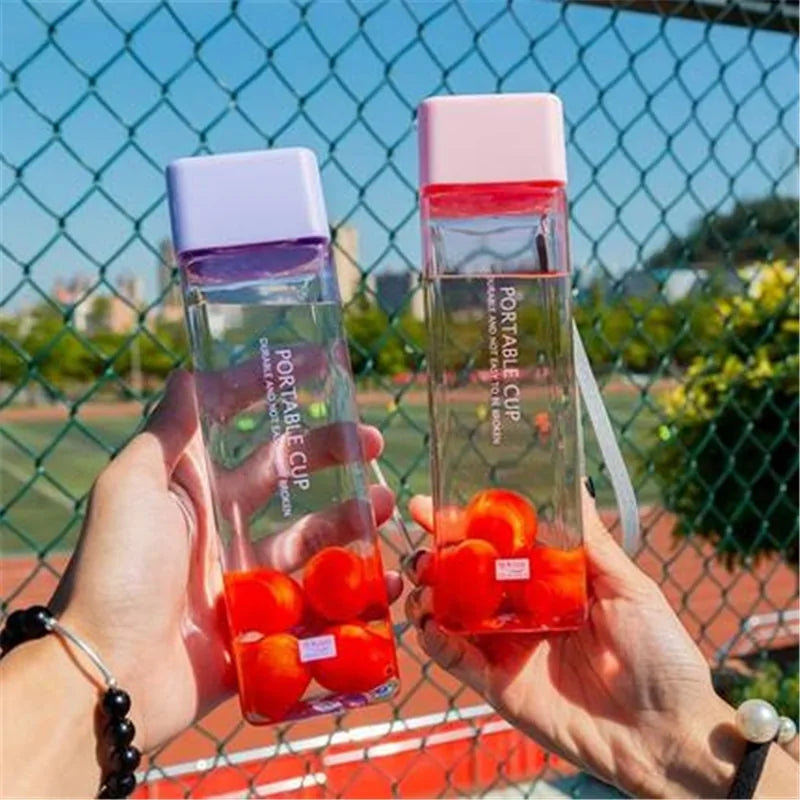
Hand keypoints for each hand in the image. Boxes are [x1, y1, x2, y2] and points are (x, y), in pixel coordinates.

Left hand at [50, 369, 401, 751]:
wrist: (112, 674)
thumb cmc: (118, 571)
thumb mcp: (132, 486)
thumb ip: (166, 430)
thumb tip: (188, 372)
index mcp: (190, 481)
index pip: (236, 418)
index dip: (272, 386)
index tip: (320, 364)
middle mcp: (219, 519)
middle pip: (285, 470)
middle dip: (330, 450)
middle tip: (372, 441)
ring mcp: (243, 570)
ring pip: (310, 532)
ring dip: (351, 515)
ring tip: (384, 503)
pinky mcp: (264, 617)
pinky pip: (319, 596)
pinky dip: (356, 589)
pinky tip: (387, 578)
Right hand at [405, 487, 744, 797]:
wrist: (665, 732)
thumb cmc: (660, 654)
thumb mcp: (629, 587)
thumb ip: (591, 543)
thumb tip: (576, 485)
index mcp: (547, 582)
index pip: (495, 546)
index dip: (462, 524)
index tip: (431, 504)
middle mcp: (519, 611)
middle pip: (462, 577)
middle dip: (433, 556)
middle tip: (423, 547)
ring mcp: (505, 647)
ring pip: (448, 613)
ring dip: (427, 594)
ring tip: (425, 582)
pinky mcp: (497, 683)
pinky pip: (455, 660)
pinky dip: (435, 641)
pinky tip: (432, 624)